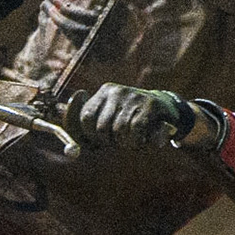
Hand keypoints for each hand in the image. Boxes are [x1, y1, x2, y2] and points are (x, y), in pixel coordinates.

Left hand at [71, 84, 198, 148]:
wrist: (165, 107)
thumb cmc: (132, 118)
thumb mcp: (111, 117)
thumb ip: (90, 126)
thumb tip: (69, 139)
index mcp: (105, 91)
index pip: (85, 116)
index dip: (90, 136)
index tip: (100, 142)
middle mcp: (117, 91)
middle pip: (101, 127)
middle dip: (109, 141)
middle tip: (119, 142)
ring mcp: (133, 96)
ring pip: (118, 131)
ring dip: (125, 143)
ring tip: (132, 141)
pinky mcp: (149, 105)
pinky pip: (135, 130)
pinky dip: (137, 141)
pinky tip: (141, 141)